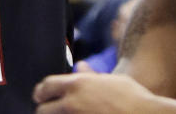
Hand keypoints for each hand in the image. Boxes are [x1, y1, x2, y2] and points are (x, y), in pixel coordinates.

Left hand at [33, 72, 159, 112]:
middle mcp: (72, 103)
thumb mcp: (112, 81)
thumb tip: (79, 67)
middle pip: (43, 109)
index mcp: (77, 85)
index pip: (47, 86)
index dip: (41, 92)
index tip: (40, 96)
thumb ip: (91, 76)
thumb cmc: (135, 99)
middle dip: (45, 110)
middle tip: (48, 111)